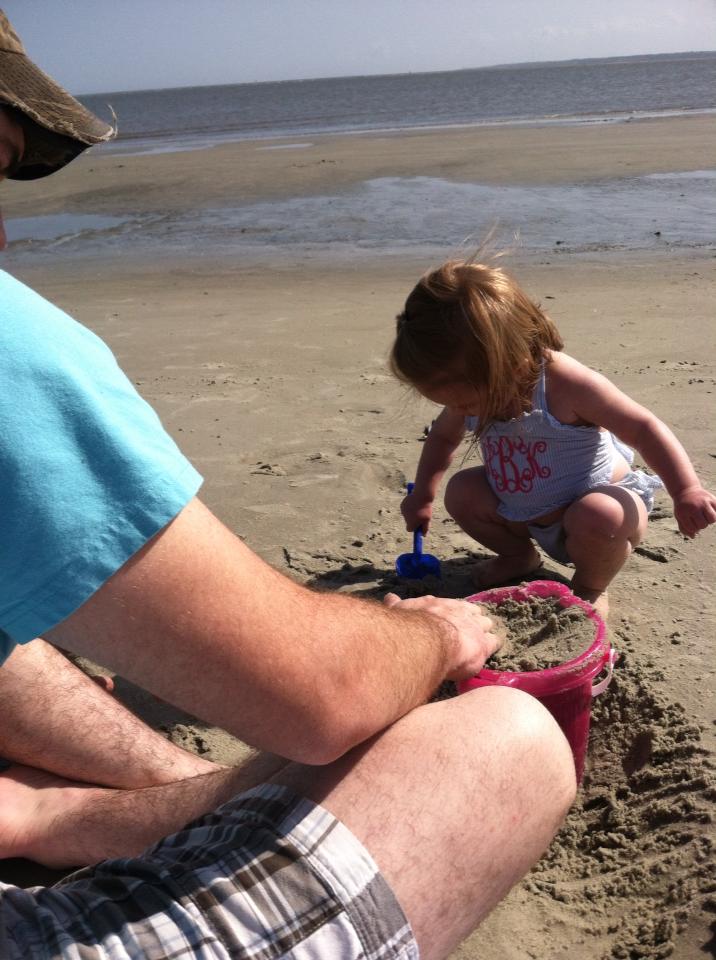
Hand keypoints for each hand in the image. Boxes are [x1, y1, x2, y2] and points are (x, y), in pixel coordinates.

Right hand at [383, 593, 500, 679]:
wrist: (427, 641)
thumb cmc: (410, 627)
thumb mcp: (400, 612)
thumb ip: (397, 605)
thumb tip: (389, 597)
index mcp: (441, 604)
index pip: (452, 605)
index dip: (454, 612)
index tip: (452, 618)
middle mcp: (461, 610)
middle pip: (473, 611)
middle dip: (472, 619)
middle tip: (467, 631)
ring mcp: (475, 625)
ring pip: (486, 623)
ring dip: (483, 631)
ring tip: (479, 640)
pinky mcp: (485, 644)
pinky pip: (494, 641)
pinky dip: (491, 645)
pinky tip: (488, 652)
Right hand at [401, 489, 433, 533]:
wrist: (421, 495)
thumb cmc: (426, 508)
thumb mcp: (427, 519)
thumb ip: (425, 528)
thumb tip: (423, 535)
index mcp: (411, 523)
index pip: (409, 529)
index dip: (414, 528)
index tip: (418, 525)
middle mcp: (405, 519)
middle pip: (408, 522)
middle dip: (413, 520)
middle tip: (420, 514)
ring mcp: (403, 512)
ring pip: (407, 515)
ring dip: (411, 513)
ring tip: (418, 507)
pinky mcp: (402, 505)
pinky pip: (405, 509)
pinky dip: (409, 507)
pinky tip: (414, 503)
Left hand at [673, 485, 715, 537]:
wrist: (686, 490)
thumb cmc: (682, 507)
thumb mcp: (679, 516)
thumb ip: (684, 528)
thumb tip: (693, 536)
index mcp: (683, 512)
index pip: (693, 529)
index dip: (693, 528)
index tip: (691, 522)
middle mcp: (694, 507)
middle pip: (703, 525)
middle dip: (701, 524)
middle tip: (698, 518)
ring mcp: (704, 502)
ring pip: (713, 519)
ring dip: (709, 520)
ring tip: (705, 515)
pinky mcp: (712, 499)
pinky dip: (715, 512)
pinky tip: (709, 510)